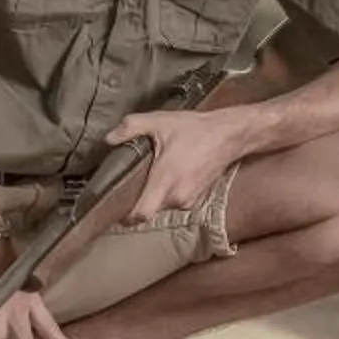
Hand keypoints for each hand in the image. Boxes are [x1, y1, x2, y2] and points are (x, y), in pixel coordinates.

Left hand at [105, 106, 251, 219]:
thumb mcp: (159, 122)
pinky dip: (169, 192)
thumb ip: (130, 128)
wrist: (230, 134)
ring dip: (156, 194)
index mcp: (165, 181)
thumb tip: (108, 139)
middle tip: (131, 180)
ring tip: (154, 173)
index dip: (125, 217)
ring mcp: (189, 200)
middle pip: (149, 209)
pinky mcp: (197, 199)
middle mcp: (178, 197)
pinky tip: (170, 173)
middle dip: (139, 198)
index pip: (141, 215)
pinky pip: (176, 201)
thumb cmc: (196, 129)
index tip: (113, 210)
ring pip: (162, 205)